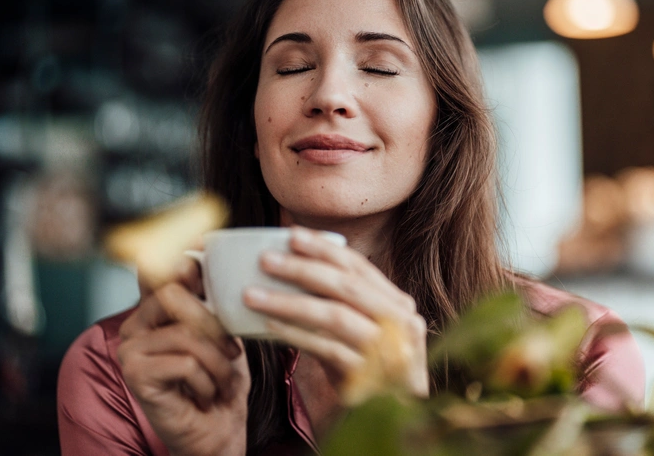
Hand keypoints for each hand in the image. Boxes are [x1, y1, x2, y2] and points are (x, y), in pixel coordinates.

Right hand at [118, 260, 250, 455]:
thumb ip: (210, 300)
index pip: (164, 272)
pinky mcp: (135, 375)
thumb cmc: (221, 381)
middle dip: (214, 324)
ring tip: (222, 380)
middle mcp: (136, 325)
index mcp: (155, 310)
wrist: (218, 430)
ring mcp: (130, 349)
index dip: (183, 261)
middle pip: (174, 294)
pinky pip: (185, 363)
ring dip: (217, 362)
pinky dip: (207, 381)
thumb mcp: (224, 333)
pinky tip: (205, 394)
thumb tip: (202, 256)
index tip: (200, 247)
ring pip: (186, 334)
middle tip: (232, 352)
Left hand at [243, 226, 428, 402]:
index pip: (359, 267)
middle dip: (302, 268)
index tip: (291, 234)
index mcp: (398, 303)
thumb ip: (339, 302)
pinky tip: (268, 327)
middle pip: (346, 286)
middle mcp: (401, 322)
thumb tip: (293, 265)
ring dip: (289, 301)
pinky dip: (295, 335)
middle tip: (266, 259)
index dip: (324, 248)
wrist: (393, 419)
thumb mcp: (360, 330)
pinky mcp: (372, 377)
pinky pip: (326, 349)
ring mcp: (389, 350)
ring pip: (334, 315)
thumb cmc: (368, 368)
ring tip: (253, 294)